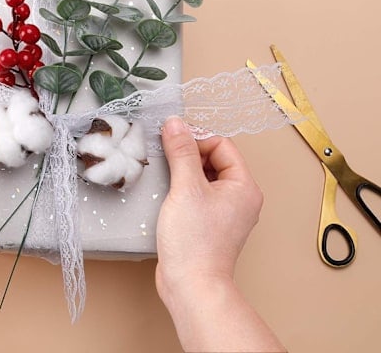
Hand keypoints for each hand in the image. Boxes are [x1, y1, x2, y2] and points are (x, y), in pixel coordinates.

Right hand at [155, 116, 262, 302]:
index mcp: (244, 186)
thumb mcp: (186, 187)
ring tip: (166, 177)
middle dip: (188, 155)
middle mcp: (239, 198)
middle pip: (213, 159)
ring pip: (203, 177)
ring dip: (183, 171)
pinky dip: (182, 188)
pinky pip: (197, 194)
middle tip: (167, 158)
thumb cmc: (195, 241)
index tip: (173, 141)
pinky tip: (167, 193)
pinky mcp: (209, 223)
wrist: (191, 286)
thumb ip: (181, 151)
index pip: (222, 145)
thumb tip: (176, 123)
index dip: (197, 139)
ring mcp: (224, 212)